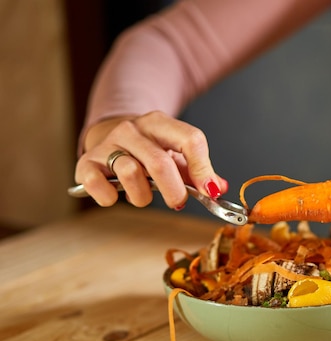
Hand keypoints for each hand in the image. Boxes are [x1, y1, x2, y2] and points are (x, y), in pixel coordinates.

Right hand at [74, 111, 227, 208]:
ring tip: (144, 195)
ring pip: (130, 174)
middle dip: (175, 191)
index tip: (210, 192)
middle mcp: (132, 130)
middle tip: (177, 201)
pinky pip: (98, 185)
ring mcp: (108, 145)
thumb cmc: (150, 149)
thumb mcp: (177, 153)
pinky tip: (116, 195)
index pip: (190, 140)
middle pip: (160, 162)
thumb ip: (199, 171)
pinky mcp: (87, 163)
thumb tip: (219, 188)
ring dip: (143, 196)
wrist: (110, 134)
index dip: (204, 170)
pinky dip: (109, 198)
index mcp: (160, 123)